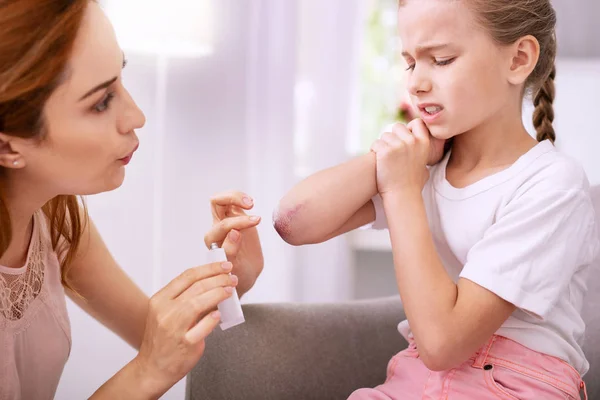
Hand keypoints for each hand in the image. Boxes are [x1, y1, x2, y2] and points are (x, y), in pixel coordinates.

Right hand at [134, 262, 237, 396]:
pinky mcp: (185, 344)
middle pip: (196, 287)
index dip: (209, 268)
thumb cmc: (162, 338)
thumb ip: (184, 298)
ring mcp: (174, 329)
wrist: (152, 368)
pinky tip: (220, 314)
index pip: (187, 276)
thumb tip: (213, 283)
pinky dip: (213, 319)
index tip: (224, 266)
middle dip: (219, 279)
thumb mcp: (165, 313)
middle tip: (232, 278)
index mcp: (159, 300)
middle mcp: (165, 312)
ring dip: (219, 293)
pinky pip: (203, 327)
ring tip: (230, 290)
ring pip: (199, 303)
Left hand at [203, 191, 263, 296]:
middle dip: (232, 199)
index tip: (256, 222)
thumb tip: (234, 232)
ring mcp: (226, 221)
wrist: (244, 274)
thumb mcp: (237, 268)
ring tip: (251, 203)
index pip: (224, 225)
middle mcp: (216, 229)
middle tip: (251, 204)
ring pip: (223, 199)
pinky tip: (252, 204)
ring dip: (236, 196)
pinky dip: (241, 198)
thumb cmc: (238, 274)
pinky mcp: (235, 217)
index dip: (239, 222)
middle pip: (216, 203)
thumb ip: (232, 251)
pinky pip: (233, 201)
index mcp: (214, 241)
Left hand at [371, 119, 444, 194]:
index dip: (409, 128)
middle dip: (393, 137)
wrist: (402, 195)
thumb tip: (420, 148)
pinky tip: (378, 161)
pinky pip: (376, 143)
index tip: (403, 138)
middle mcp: (412, 141)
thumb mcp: (424, 166)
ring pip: (385, 135)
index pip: (417, 123)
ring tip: (385, 159)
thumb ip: (422, 154)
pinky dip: (374, 151)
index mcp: (424, 143)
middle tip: (391, 151)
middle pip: (397, 127)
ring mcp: (398, 145)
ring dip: (382, 145)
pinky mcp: (385, 151)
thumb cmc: (412, 184)